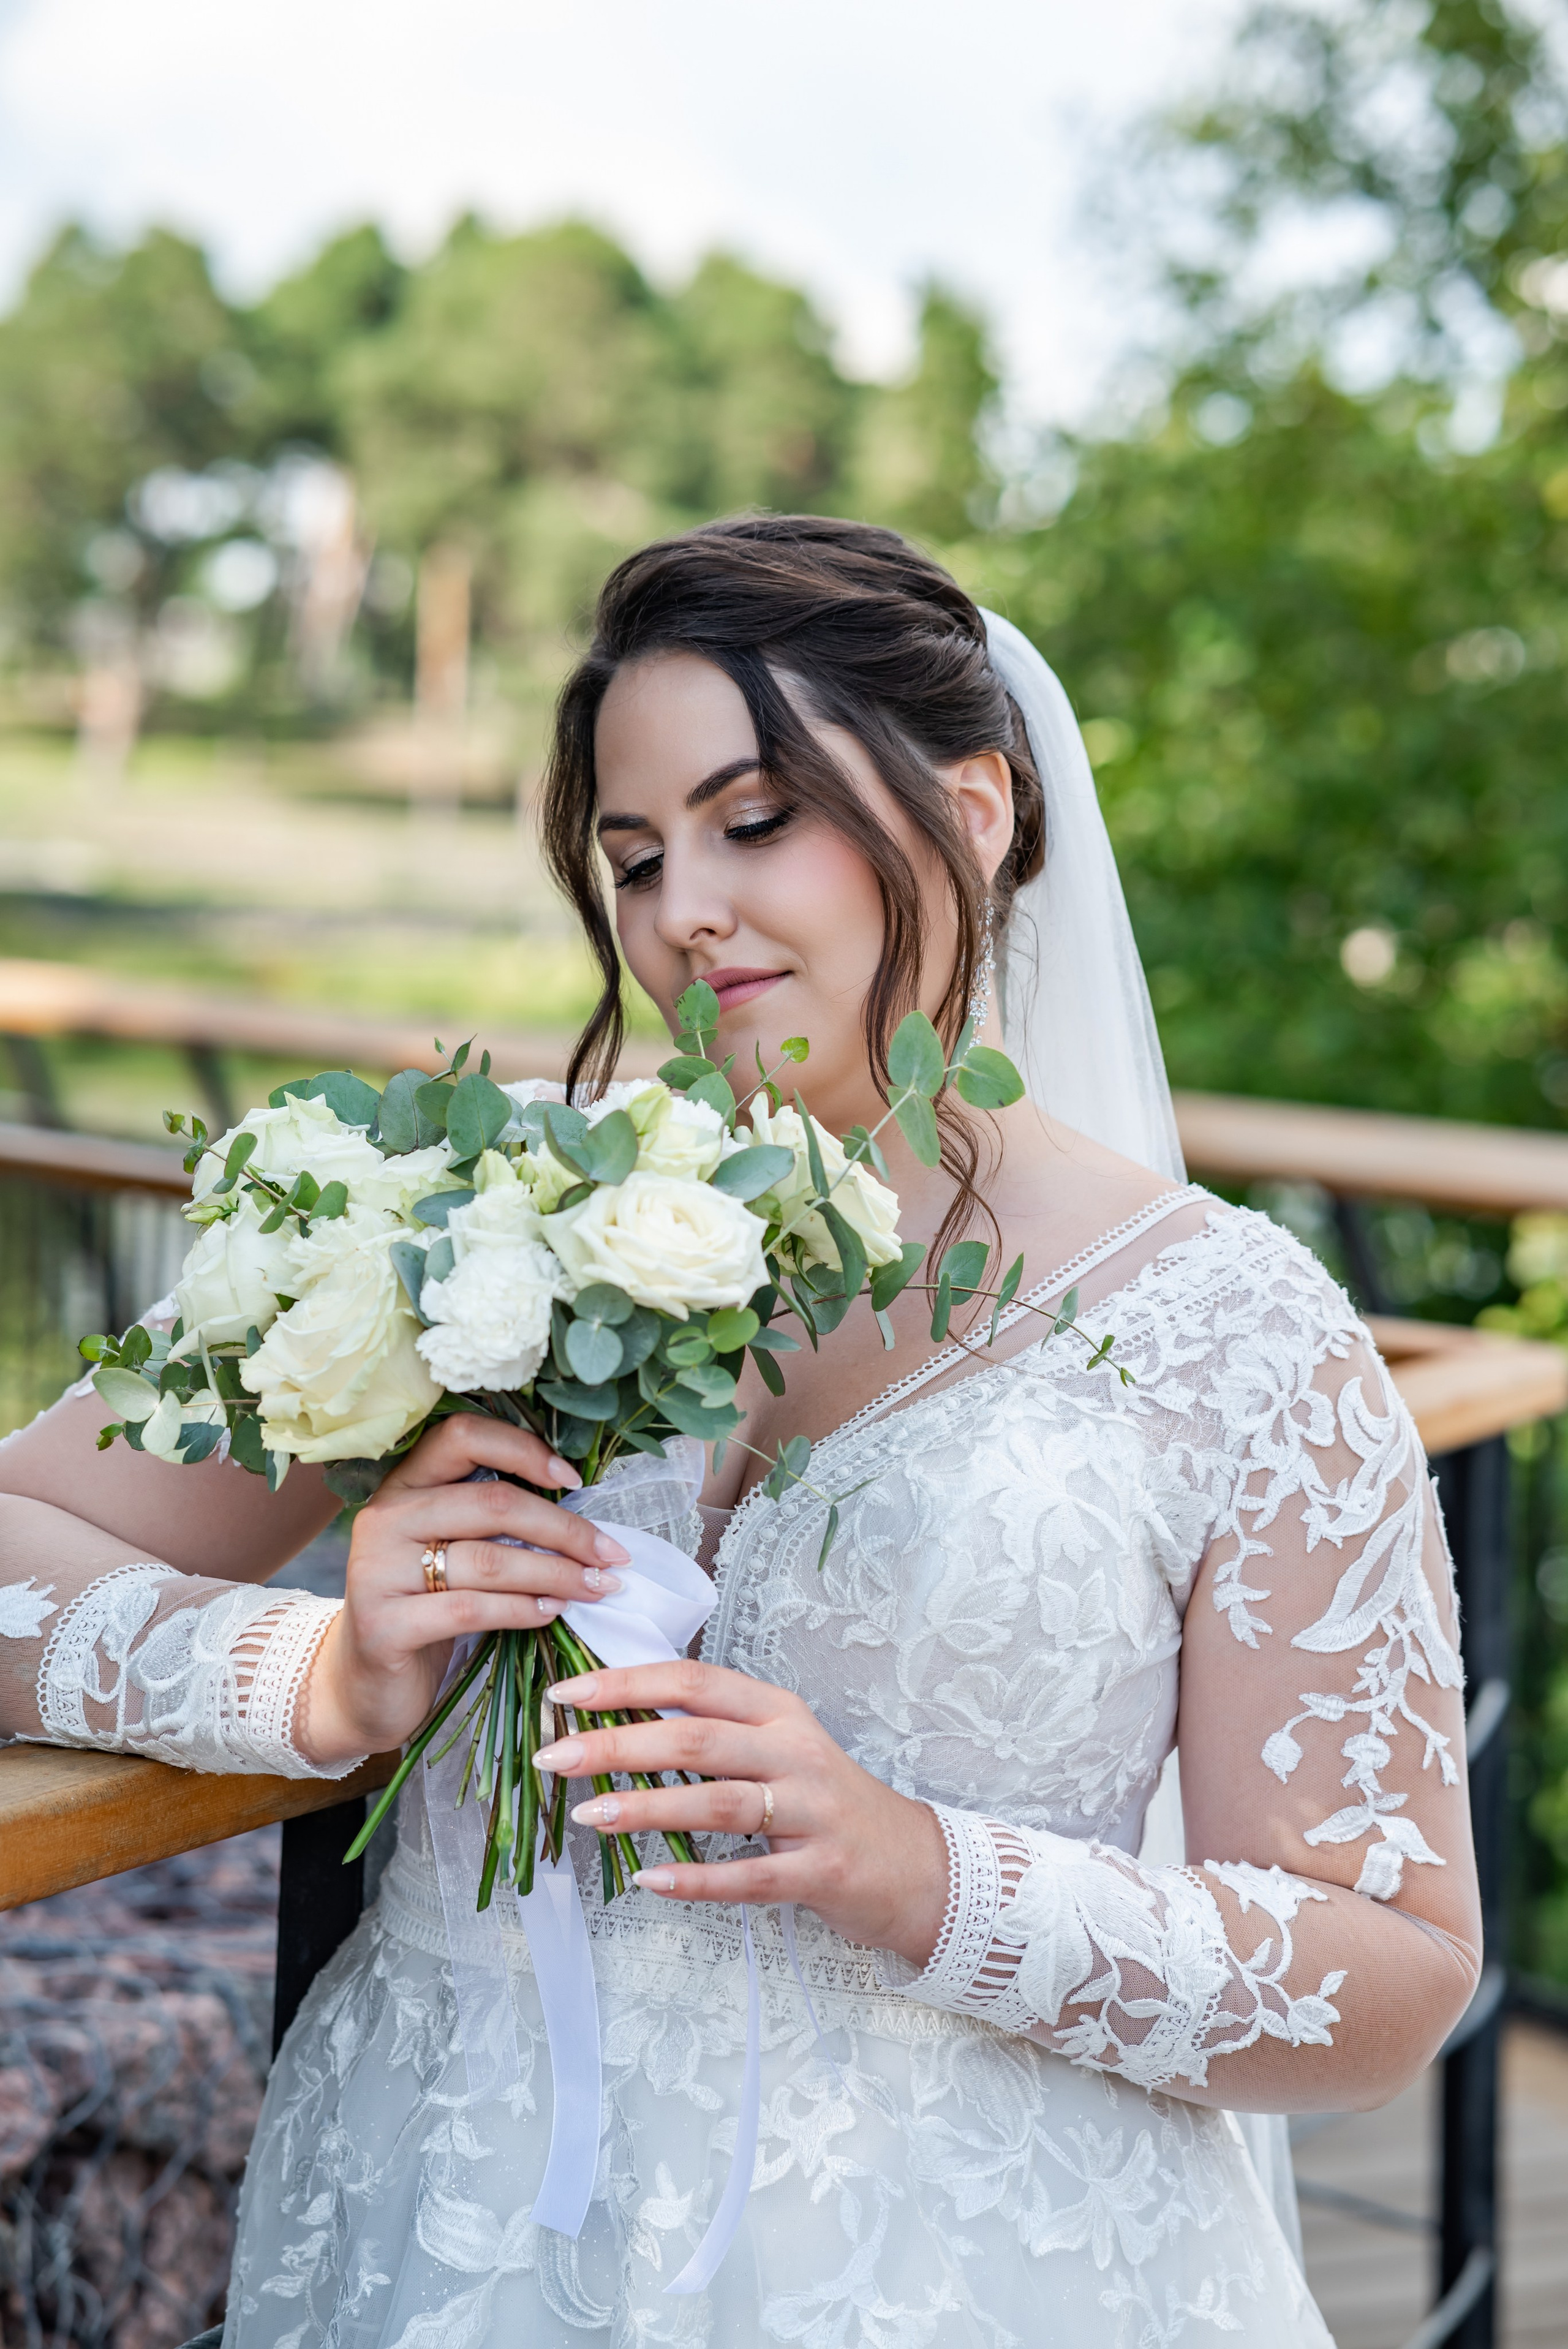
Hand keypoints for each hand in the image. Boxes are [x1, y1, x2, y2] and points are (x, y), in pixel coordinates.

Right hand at [298, 1418, 630, 1765]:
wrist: (365, 1685)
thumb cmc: (425, 1607)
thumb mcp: (452, 1551)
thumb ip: (494, 1521)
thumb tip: (581, 1503)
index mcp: (403, 1485)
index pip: (462, 1435)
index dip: (524, 1450)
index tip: (573, 1478)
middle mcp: (384, 1519)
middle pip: (491, 1502)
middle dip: (564, 1528)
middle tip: (611, 1554)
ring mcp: (377, 1572)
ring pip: (488, 1559)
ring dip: (555, 1573)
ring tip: (596, 1586)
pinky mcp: (383, 1626)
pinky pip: (471, 1609)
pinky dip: (523, 1610)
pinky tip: (552, 1613)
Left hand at [536, 1659, 950, 1969]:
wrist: (914, 1866)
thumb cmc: (828, 1802)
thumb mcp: (780, 1747)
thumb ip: (715, 1730)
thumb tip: (619, 1719)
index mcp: (779, 1711)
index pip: (694, 1680)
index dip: (628, 1682)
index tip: (567, 1694)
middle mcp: (797, 1751)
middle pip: (698, 1736)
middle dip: (620, 1743)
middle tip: (557, 1755)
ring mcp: (813, 1812)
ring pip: (719, 1802)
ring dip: (650, 1806)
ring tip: (591, 1815)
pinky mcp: (821, 1872)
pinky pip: (750, 1877)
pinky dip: (697, 1880)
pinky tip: (649, 1879)